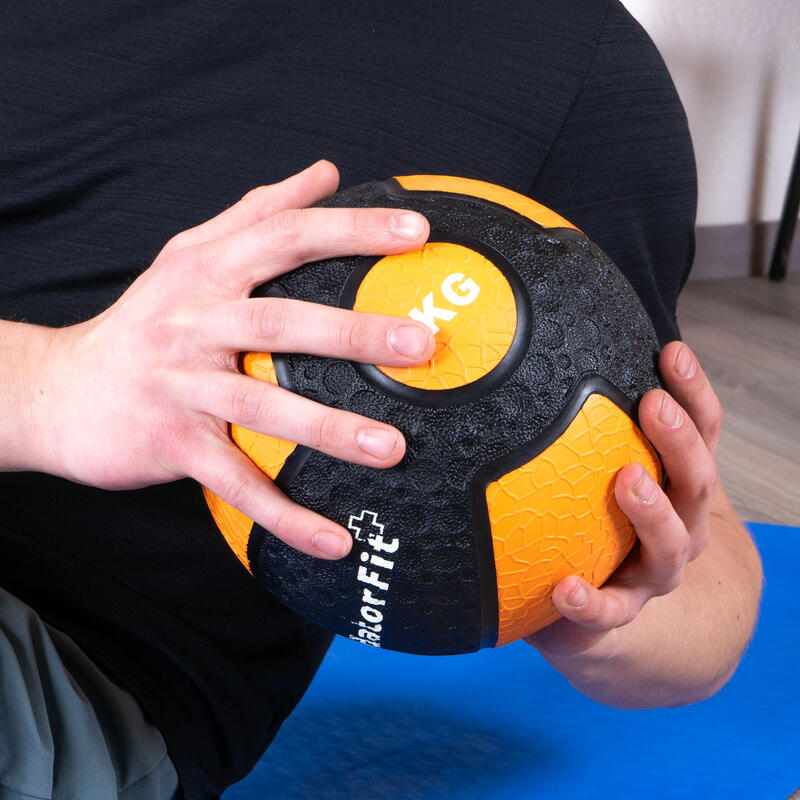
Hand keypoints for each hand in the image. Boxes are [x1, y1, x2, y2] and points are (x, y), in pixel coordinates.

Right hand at [29, 160, 433, 558]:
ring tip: (392, 448)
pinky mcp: (172, 443)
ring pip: (262, 405)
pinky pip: (235, 482)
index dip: (351, 230)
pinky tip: (335, 539)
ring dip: (328, 429)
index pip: (285, 237)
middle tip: (422, 344)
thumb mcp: (192, 254)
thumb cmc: (146, 320)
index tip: (416, 231)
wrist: (61, 390)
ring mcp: (182, 385)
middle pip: (281, 321)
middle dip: (354, 333)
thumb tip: (324, 174)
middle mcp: (194, 321)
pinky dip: (284, 514)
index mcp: (207, 270)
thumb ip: (259, 213)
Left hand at [527, 341, 720, 656]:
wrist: (603, 608)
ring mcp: (655, 571)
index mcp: (680, 485)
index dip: (693, 391)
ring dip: (652, 510)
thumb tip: (548, 361)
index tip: (670, 351)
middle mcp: (680, 525)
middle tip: (653, 405)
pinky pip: (610, 612)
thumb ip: (591, 427)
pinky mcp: (621, 611)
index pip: (702, 432)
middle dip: (679, 441)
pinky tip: (565, 589)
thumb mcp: (605, 470)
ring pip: (670, 543)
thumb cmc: (604, 522)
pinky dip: (590, 602)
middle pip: (696, 481)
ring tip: (628, 480)